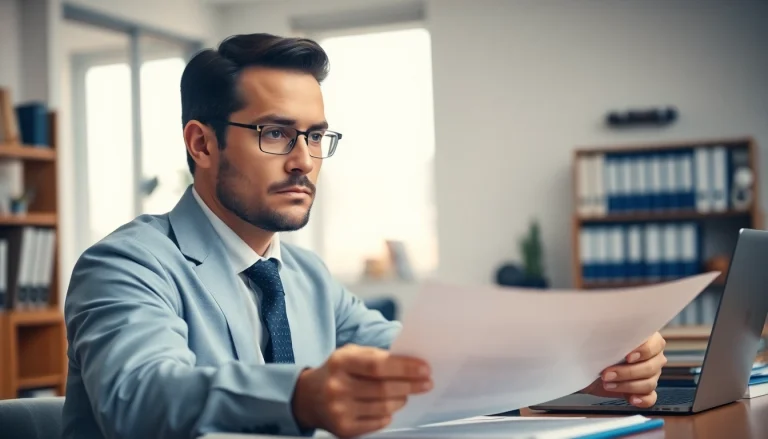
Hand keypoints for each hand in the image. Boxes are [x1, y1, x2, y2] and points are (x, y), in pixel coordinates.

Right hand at [291, 344, 432, 437]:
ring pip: (384, 407)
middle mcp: (337, 387)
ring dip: (401, 400)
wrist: (308, 397)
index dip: (405, 367)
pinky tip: (390, 408)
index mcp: (340, 362)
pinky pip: (377, 422)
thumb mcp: (349, 354)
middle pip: (384, 388)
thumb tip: (409, 363)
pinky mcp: (343, 429)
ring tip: (405, 394)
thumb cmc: (336, 372)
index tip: (425, 369)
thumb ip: (375, 356)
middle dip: (410, 385)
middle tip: (426, 383)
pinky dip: (388, 415)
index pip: (378, 365)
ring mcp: (339, 410)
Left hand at [583, 332, 666, 406]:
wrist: (584, 364)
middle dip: (627, 372)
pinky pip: (651, 398)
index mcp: (647, 339)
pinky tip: (632, 398)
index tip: (627, 357)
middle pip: (651, 367)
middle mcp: (653, 357)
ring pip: (649, 383)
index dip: (643, 352)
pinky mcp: (643, 391)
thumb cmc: (594, 346)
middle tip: (607, 374)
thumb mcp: (602, 336)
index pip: (655, 345)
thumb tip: (609, 329)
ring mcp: (651, 375)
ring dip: (627, 386)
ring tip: (608, 384)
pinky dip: (642, 399)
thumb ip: (612, 332)